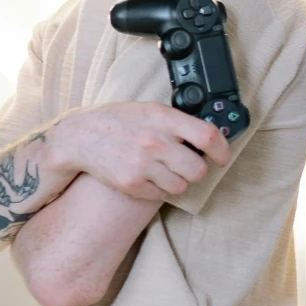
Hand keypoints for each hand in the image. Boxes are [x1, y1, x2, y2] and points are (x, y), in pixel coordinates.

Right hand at [47, 101, 232, 200]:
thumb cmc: (120, 122)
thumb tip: (210, 138)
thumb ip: (178, 122)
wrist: (82, 137)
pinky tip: (149, 175)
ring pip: (182, 186)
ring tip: (165, 169)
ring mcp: (143, 165)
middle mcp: (155, 142)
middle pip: (197, 169)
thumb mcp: (151, 111)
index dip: (222, 150)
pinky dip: (160, 188)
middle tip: (188, 165)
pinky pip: (162, 194)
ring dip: (179, 181)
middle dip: (197, 170)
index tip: (222, 157)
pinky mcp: (132, 184)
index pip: (207, 136)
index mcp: (163, 119)